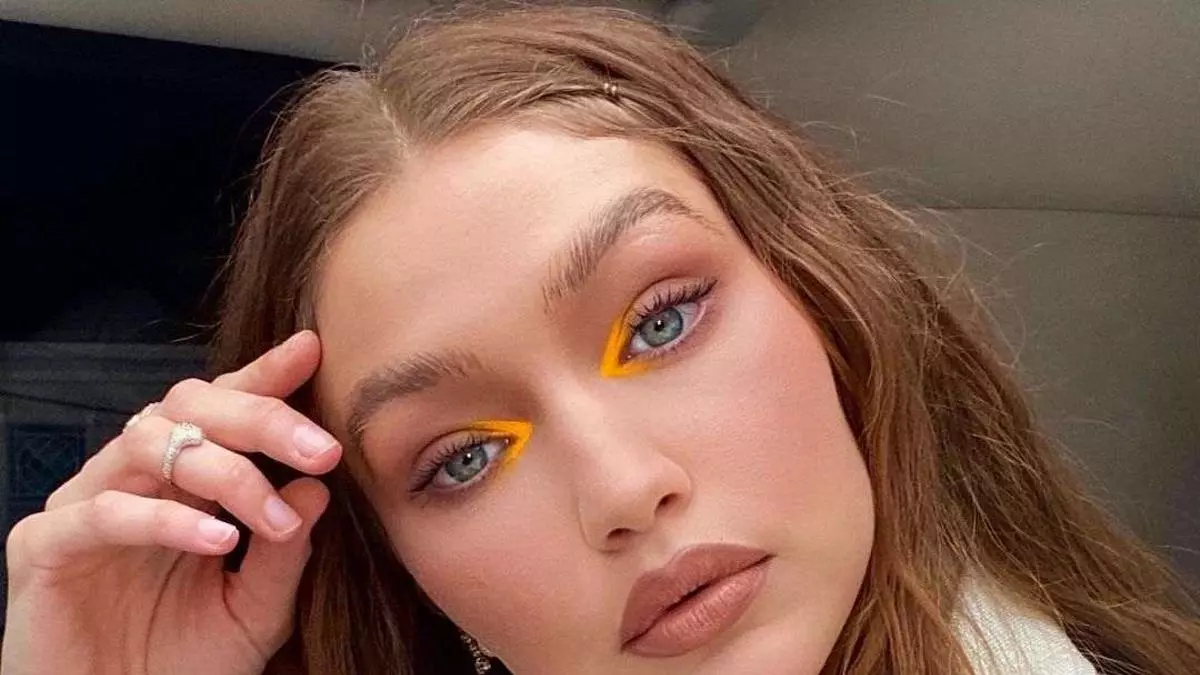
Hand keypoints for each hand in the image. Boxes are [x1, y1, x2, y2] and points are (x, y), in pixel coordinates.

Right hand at [1, 331, 340, 674]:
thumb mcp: (255, 610)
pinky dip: (164, 519)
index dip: (262, 377)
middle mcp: (132, 479)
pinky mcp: (45, 548)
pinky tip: (216, 540)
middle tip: (321, 450)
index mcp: (182, 481)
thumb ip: (284, 551)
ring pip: (147, 444)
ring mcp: (84, 506)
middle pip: (188, 407)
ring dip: (223, 473)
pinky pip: (104, 513)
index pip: (221, 410)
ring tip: (270, 515)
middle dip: (260, 419)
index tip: (311, 351)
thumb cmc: (183, 664)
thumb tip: (317, 487)